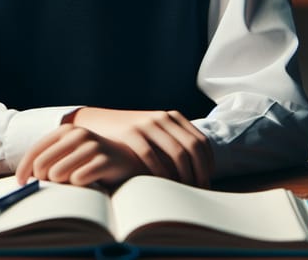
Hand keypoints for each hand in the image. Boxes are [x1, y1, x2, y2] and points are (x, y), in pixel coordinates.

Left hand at [16, 123, 145, 187]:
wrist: (126, 160)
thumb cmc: (90, 161)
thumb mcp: (69, 154)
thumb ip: (49, 160)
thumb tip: (23, 180)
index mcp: (64, 131)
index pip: (35, 151)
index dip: (24, 169)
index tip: (20, 185)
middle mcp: (77, 134)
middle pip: (43, 165)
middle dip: (44, 180)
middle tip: (54, 185)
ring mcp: (92, 146)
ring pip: (59, 173)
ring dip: (63, 184)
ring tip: (74, 182)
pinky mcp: (104, 159)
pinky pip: (79, 179)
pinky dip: (79, 186)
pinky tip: (88, 183)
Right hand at [68, 107, 213, 187]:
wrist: (100, 122)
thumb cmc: (132, 134)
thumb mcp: (155, 130)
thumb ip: (174, 141)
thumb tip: (201, 170)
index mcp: (172, 116)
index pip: (201, 141)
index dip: (208, 163)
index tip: (207, 181)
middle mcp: (162, 118)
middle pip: (193, 147)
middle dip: (200, 172)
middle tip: (200, 191)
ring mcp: (147, 124)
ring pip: (177, 152)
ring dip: (185, 175)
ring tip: (185, 191)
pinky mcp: (131, 133)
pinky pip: (152, 155)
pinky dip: (161, 172)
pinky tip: (163, 184)